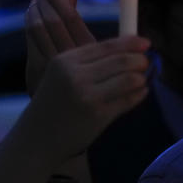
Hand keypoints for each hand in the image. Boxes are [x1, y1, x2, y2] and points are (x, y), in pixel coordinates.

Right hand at [20, 36, 149, 163]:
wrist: (36, 139)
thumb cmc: (54, 104)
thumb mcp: (62, 75)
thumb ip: (90, 62)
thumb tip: (130, 50)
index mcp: (66, 60)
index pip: (107, 45)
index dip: (131, 42)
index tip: (146, 43)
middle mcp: (75, 76)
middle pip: (122, 60)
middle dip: (140, 60)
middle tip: (145, 63)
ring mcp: (87, 96)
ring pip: (130, 79)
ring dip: (141, 78)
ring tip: (142, 80)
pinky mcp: (98, 115)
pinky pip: (129, 100)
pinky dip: (140, 94)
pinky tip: (140, 93)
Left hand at [25, 0, 95, 95]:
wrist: (75, 109)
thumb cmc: (88, 71)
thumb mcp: (90, 44)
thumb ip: (76, 16)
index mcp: (90, 51)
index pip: (70, 18)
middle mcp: (71, 58)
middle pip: (51, 21)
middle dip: (45, 2)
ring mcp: (52, 65)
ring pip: (38, 30)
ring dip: (35, 11)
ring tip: (37, 1)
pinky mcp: (38, 70)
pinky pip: (32, 41)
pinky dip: (30, 24)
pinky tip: (32, 16)